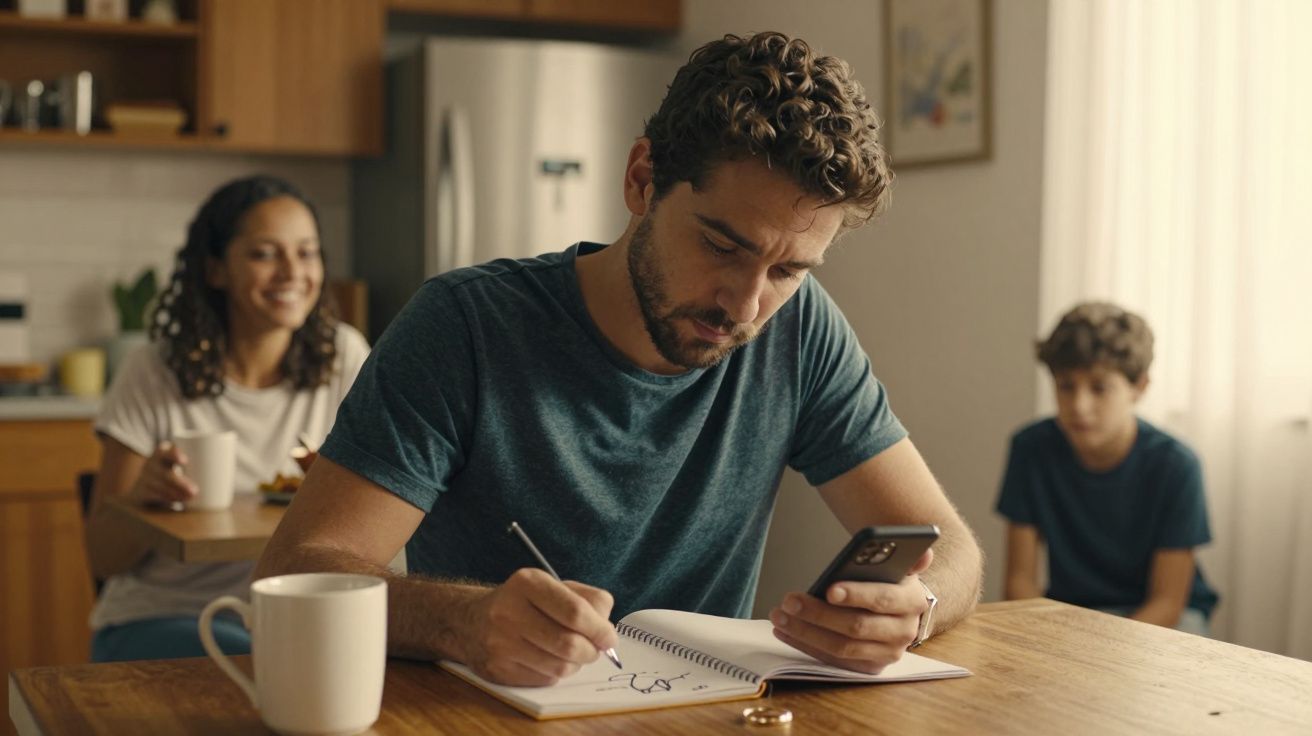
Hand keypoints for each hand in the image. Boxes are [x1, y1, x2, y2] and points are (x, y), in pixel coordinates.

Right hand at [127, 441, 196, 506]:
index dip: (174, 455)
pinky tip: (175, 502)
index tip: (185, 461)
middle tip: (194, 491)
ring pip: (158, 486)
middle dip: (179, 483)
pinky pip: (151, 496)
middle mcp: (151, 465)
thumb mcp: (177, 461)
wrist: (144, 486)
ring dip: (174, 493)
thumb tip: (233, 459)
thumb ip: (197, 459)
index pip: (166, 453)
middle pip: (164, 474)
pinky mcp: (141, 493)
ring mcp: (144, 479)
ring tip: (189, 498)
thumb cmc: (172, 470)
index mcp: (161, 454)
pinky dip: (164, 499)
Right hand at [457, 567, 618, 686]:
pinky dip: (557, 672)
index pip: (575, 612)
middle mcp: (509, 612)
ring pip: (560, 666)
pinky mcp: (498, 669)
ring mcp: (500, 643)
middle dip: (591, 650)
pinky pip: (545, 678)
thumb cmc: (523, 602)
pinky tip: (550, 659)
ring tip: (573, 653)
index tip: (609, 637)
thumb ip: (588, 600)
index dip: (600, 629)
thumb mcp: (553, 586)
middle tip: (595, 649)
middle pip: (569, 644)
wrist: (470, 621)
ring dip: (576, 663)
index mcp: (527, 583)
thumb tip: (607, 630)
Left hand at [769, 548, 933, 673]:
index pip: (883, 599)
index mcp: (912, 601)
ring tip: (779, 615)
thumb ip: (909, 559)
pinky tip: (785, 631)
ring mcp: (886, 653)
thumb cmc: (893, 583)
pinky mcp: (869, 667)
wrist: (903, 611)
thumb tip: (924, 552)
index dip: (856, 595)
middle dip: (819, 614)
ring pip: (841, 647)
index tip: (828, 589)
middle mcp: (902, 632)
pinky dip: (806, 645)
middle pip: (856, 627)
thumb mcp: (902, 567)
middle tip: (789, 601)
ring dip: (805, 632)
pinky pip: (833, 660)